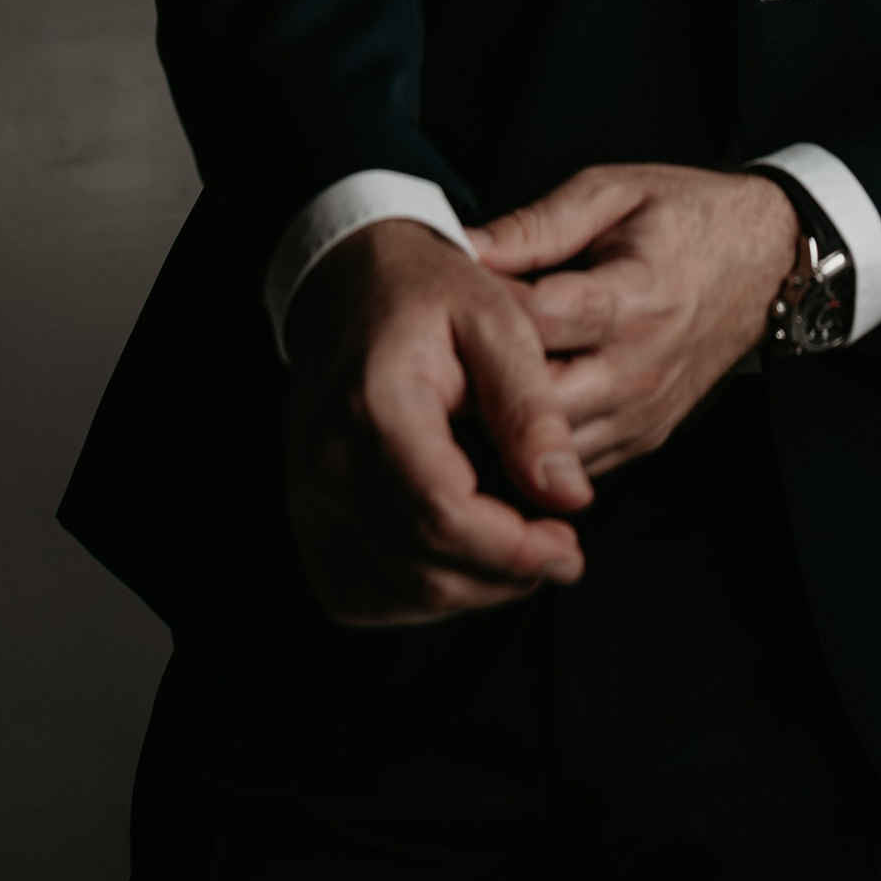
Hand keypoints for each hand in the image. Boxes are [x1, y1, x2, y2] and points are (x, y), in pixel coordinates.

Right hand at [283, 219, 592, 625]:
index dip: (514, 548)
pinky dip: (425, 595)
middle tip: (562, 548)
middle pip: (422, 570)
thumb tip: (570, 494)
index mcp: (374, 407)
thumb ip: (531, 408)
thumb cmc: (429, 294)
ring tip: (523, 549)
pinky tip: (468, 559)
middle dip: (506, 575)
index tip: (570, 544)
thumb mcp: (498, 321)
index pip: (442, 514)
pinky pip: (365, 595)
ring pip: (398, 596)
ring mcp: (309, 501)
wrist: (348, 285)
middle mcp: (327, 464)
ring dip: (473, 591)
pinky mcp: (310, 524)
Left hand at [470, 166, 799, 476]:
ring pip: (548, 449)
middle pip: (534, 402)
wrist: (769, 262)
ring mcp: (644, 411)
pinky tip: (501, 416)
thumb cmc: (688, 216)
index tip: (441, 294)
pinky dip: (533, 449)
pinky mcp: (645, 436)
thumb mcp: (615, 192)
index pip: (533, 322)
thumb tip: (463, 246)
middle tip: (437, 355)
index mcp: (633, 298)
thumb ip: (537, 225)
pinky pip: (573, 464)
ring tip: (458, 390)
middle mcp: (640, 368)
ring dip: (499, 426)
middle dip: (477, 384)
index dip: (477, 311)